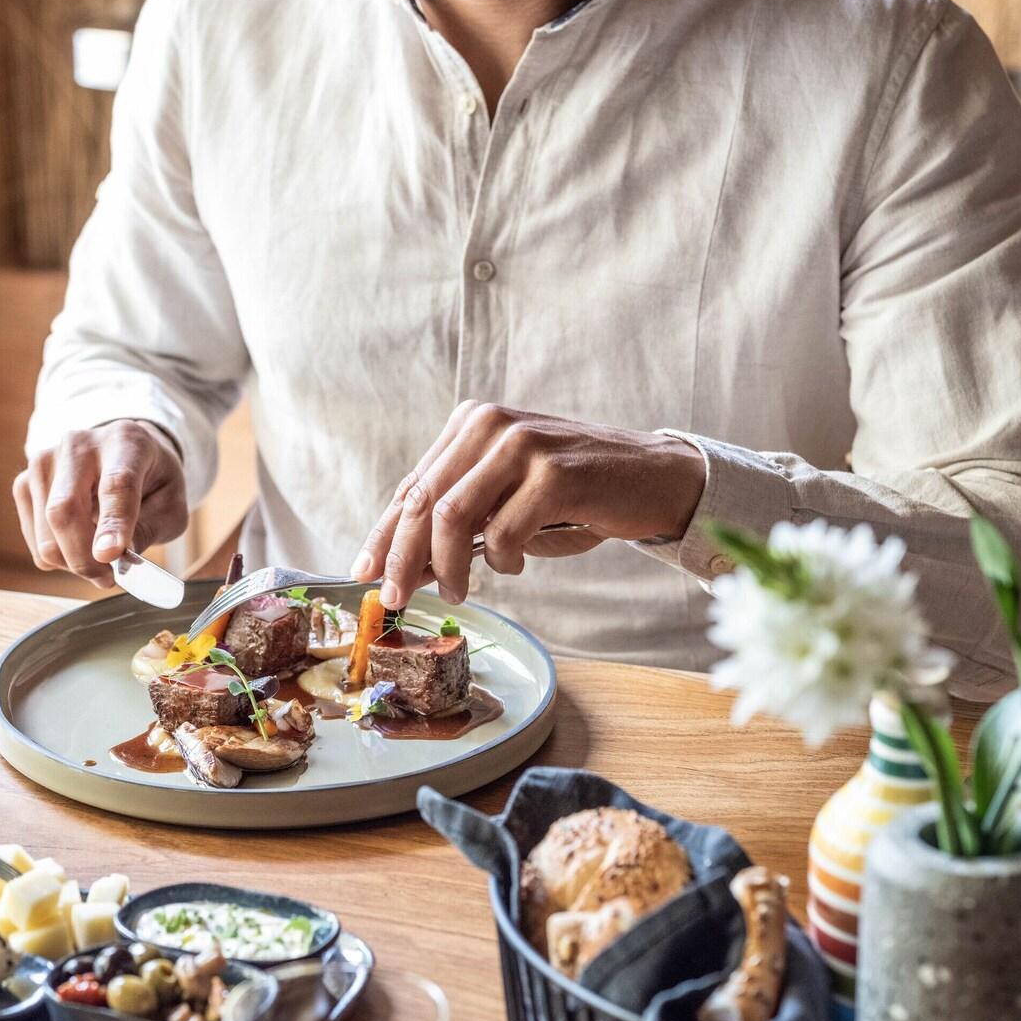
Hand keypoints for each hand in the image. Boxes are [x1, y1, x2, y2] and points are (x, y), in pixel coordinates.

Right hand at [13, 419, 187, 587]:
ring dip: (73, 561)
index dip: (113, 523)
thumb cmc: (151, 480)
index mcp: (126, 441)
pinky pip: (36, 541)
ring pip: (47, 533)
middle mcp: (79, 444)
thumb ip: (149, 528)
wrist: (121, 453)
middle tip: (107, 578)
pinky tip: (79, 543)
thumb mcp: (171, 503)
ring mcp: (44, 461)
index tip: (111, 557)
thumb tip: (116, 558)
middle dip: (83, 558)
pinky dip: (58, 557)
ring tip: (99, 558)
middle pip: (66, 508)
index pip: (116, 483)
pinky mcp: (24, 483)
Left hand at [352, 402, 706, 608]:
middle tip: (396, 598)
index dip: (385, 532)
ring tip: (461, 592)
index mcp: (471, 422)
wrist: (654, 478)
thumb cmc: (575, 494)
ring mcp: (522, 444)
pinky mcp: (553, 473)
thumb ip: (460, 523)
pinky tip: (515, 565)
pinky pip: (503, 531)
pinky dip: (501, 559)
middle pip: (423, 499)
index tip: (365, 571)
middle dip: (403, 556)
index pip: (413, 484)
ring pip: (452, 514)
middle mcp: (491, 424)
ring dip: (448, 566)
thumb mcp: (508, 499)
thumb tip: (404, 570)